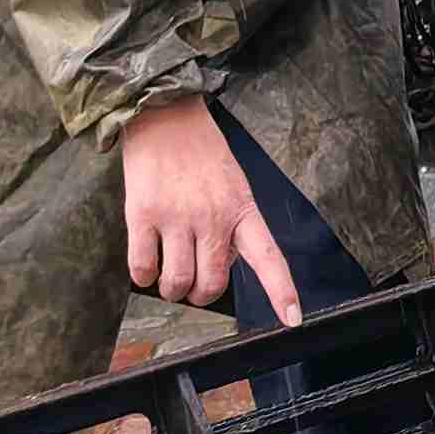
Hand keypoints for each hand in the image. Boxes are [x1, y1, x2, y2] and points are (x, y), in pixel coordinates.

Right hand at [120, 97, 297, 322]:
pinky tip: (147, 263)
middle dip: (201, 295)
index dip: (281, 292)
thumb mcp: (232, 184)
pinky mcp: (143, 214)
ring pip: (176, 282)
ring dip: (171, 289)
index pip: (268, 257)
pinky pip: (142, 268)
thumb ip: (232, 224)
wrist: (164, 112)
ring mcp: (177, 217)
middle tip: (194, 286)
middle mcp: (213, 217)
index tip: (292, 320)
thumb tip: (217, 266)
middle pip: (211, 284)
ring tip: (169, 276)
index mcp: (242, 208)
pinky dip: (144, 276)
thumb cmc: (200, 150)